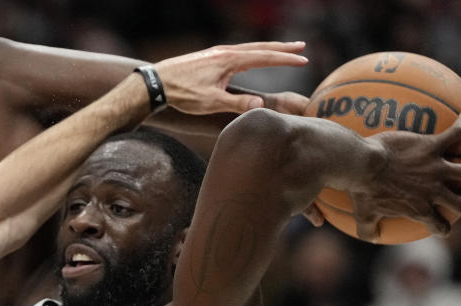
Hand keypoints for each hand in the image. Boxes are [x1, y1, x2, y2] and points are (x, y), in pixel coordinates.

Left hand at [154, 42, 308, 114]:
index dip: (285, 59)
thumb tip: (260, 104)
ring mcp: (216, 54)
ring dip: (266, 49)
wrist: (157, 82)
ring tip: (281, 51)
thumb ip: (236, 103)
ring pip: (248, 49)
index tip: (304, 59)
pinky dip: (251, 54)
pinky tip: (249, 60)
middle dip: (281, 48)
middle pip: (259, 47)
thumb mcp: (211, 102)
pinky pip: (237, 54)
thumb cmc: (183, 93)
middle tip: (301, 46)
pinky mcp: (209, 59)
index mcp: (229, 60)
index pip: (264, 57)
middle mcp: (225, 52)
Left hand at [350, 112, 460, 241]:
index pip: (438, 225)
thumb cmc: (362, 190)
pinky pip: (455, 134)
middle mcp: (433, 191)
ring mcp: (436, 168)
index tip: (443, 226)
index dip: (442, 228)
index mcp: (419, 208)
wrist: (363, 164)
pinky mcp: (433, 146)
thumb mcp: (364, 214)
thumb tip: (367, 238)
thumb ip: (368, 229)